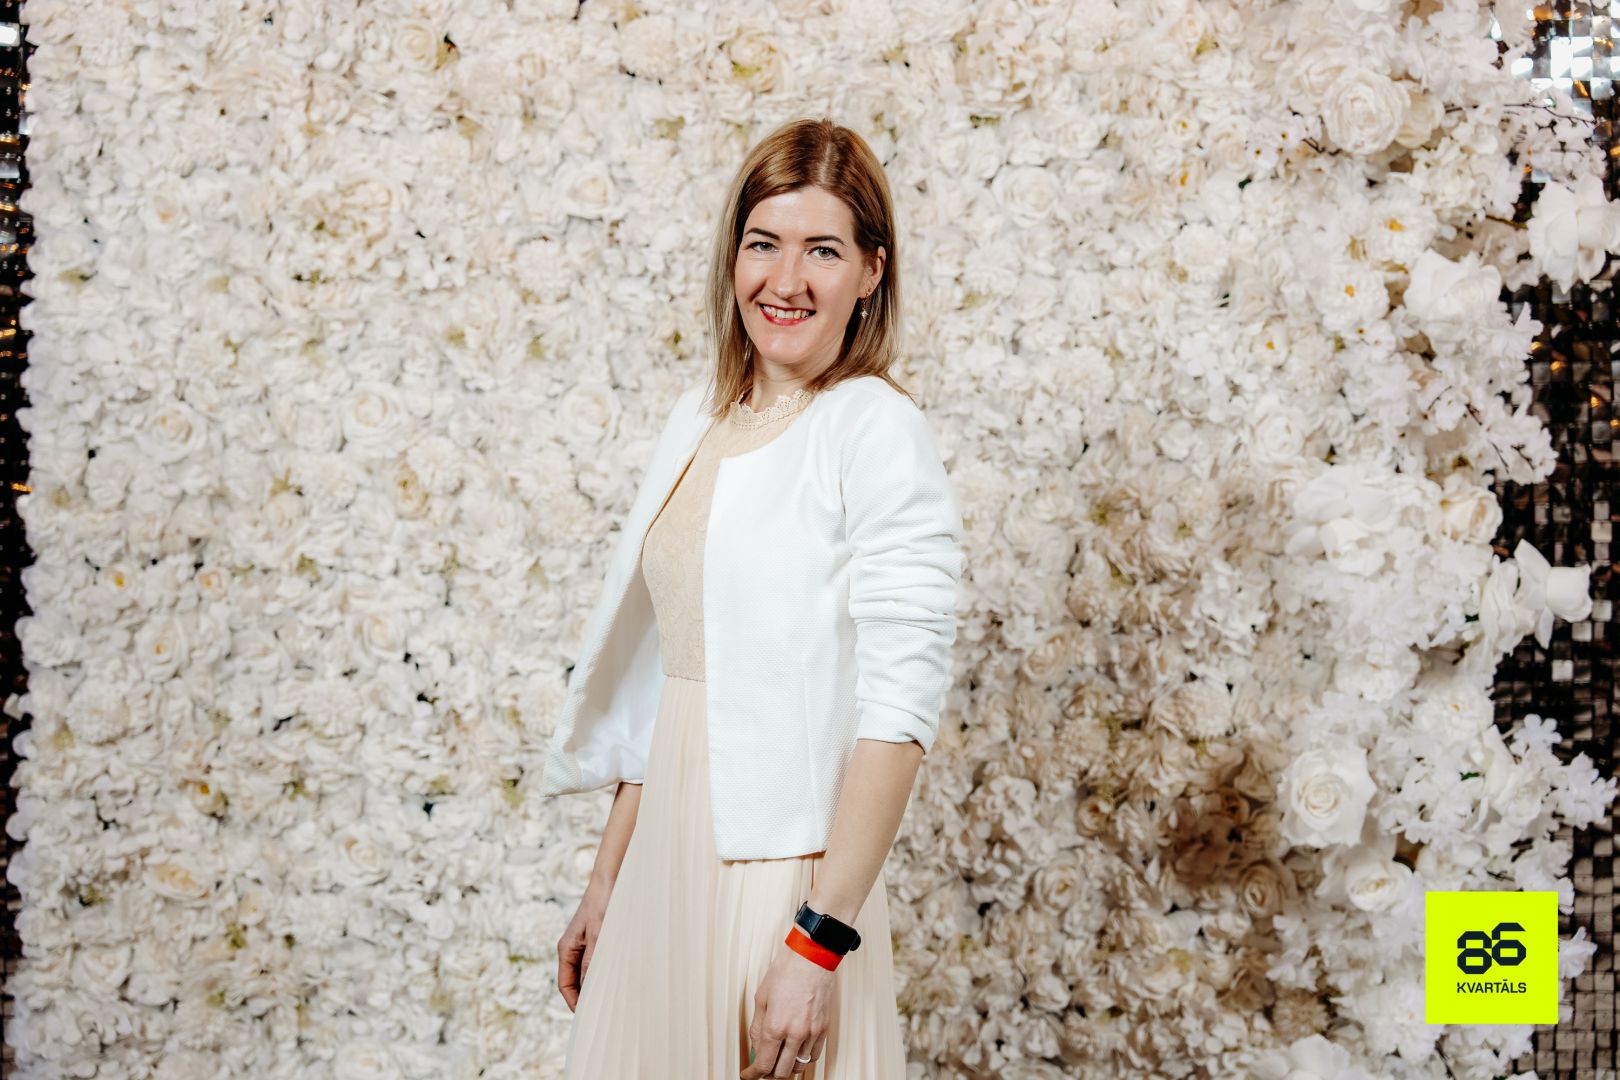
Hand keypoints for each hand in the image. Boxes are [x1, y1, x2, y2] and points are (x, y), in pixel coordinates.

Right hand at [555, 879, 612, 1011]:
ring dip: (594, 985)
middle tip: (600, 1012)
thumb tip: (588, 986)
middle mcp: (572, 948)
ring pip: (586, 973)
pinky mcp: (596, 939)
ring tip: (609, 999)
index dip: (573, 1002)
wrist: (611, 879)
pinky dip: (602, 973)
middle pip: (574, 981)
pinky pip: (596, 963)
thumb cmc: (602, 903)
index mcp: (566, 948)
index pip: (564, 984)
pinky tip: (615, 979)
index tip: (585, 1015)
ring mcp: (584, 944)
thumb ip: (592, 959)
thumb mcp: (597, 933)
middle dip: (584, 997)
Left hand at [740, 930, 836, 1077]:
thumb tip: (756, 1048)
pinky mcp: (823, 1029)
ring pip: (799, 1067)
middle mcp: (795, 1034)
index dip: (753, 1075)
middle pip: (781, 1072)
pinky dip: (803, 1059)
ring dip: (787, 1068)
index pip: (763, 1065)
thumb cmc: (786, 972)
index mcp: (775, 1026)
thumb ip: (757, 1028)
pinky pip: (813, 1056)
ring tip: (779, 1059)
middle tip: (762, 1068)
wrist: (811, 958)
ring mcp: (811, 1033)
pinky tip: (795, 1051)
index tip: (748, 1075)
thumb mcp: (761, 999)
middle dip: (768, 1074)